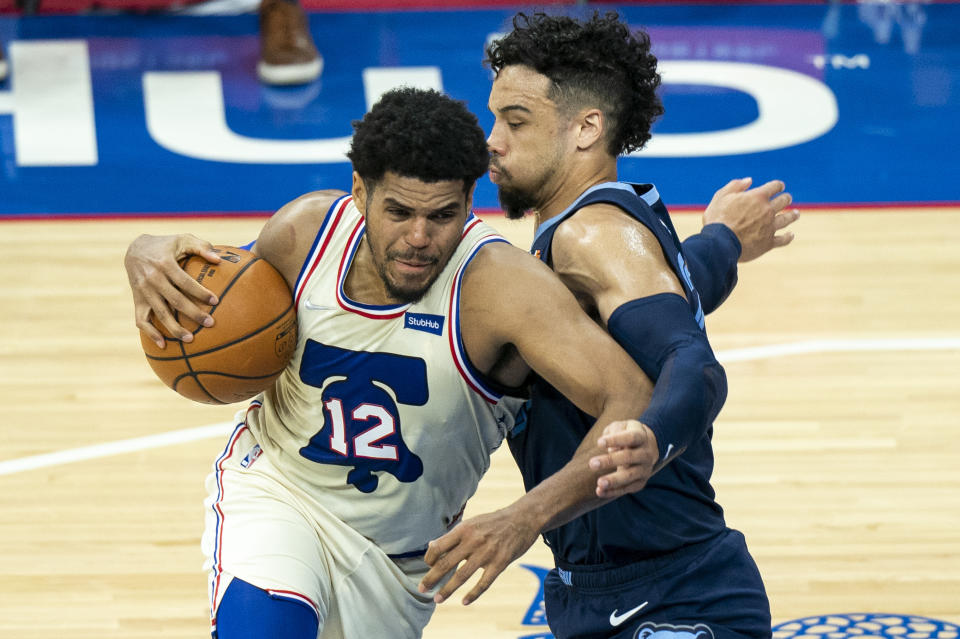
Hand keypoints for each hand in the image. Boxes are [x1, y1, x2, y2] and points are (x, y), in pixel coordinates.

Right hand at [124, 233, 221, 347]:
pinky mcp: (138, 300)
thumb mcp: (183, 239)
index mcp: (165, 264)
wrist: (135, 248)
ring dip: (174, 328)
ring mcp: (144, 291)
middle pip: (175, 300)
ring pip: (160, 313)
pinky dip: (151, 333)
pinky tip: (163, 345)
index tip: (215, 302)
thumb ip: (202, 247)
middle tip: (210, 324)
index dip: (200, 293)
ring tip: (190, 340)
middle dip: (193, 314)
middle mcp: (153, 279)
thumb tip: (219, 260)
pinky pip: (141, 320)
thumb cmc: (166, 245)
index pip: (185, 282)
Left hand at [418, 506, 538, 605]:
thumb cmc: (494, 522)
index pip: (438, 546)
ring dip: (447, 589)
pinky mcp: (500, 562)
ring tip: (438, 599)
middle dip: (432, 578)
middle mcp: (473, 540)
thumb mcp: (472, 522)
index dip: (429, 558)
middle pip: (446, 563)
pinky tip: (464, 602)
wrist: (522, 518)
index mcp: (464, 529)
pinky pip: (484, 583)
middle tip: (422, 589)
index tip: (427, 566)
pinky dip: (473, 594)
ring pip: (462, 575)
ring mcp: (487, 553)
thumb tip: (432, 546)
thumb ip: (454, 536)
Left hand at [588, 420, 657, 498]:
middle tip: (592, 464)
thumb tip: (608, 445)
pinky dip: (613, 491)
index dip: (615, 440)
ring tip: (599, 483)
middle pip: (629, 457)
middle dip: (610, 461)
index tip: (599, 442)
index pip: (630, 438)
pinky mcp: (641, 482)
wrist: (648, 447)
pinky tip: (599, 492)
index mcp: (641, 437)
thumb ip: (614, 431)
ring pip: (630, 476)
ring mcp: (645, 469)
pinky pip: (627, 488)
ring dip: (614, 480)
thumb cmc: (627, 434)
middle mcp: (646, 453)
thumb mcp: (622, 426)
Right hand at [703, 177, 798, 261]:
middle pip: (783, 201)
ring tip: (796, 214)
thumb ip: (735, 186)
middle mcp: (767, 210)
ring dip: (793, 215)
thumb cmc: (717, 219)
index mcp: (757, 197)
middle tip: (787, 199)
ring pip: (787, 219)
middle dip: (786, 198)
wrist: (720, 243)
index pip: (774, 186)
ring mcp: (770, 227)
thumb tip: (749, 180)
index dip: (778, 185)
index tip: (780, 186)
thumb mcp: (721, 197)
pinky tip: (791, 235)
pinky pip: (783, 239)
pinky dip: (788, 237)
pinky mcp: (768, 243)